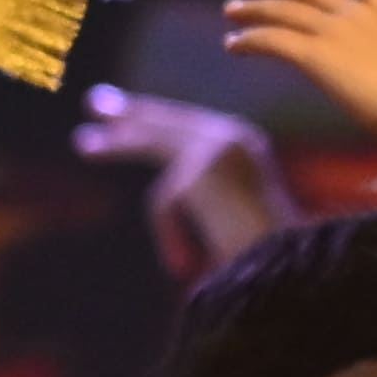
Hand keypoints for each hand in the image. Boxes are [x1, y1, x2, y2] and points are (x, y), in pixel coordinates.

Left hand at [78, 81, 293, 279]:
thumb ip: (206, 195)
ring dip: (116, 145)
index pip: (190, 123)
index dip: (154, 119)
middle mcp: (237, 137)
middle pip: (169, 121)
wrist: (293, 274)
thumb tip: (172, 187)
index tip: (124, 118)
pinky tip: (180, 263)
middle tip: (93, 102)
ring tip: (83, 146)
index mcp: (248, 146)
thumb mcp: (233, 217)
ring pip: (155, 144)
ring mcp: (220, 148)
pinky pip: (164, 202)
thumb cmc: (267, 259)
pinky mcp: (202, 171)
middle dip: (130, 114)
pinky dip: (170, 234)